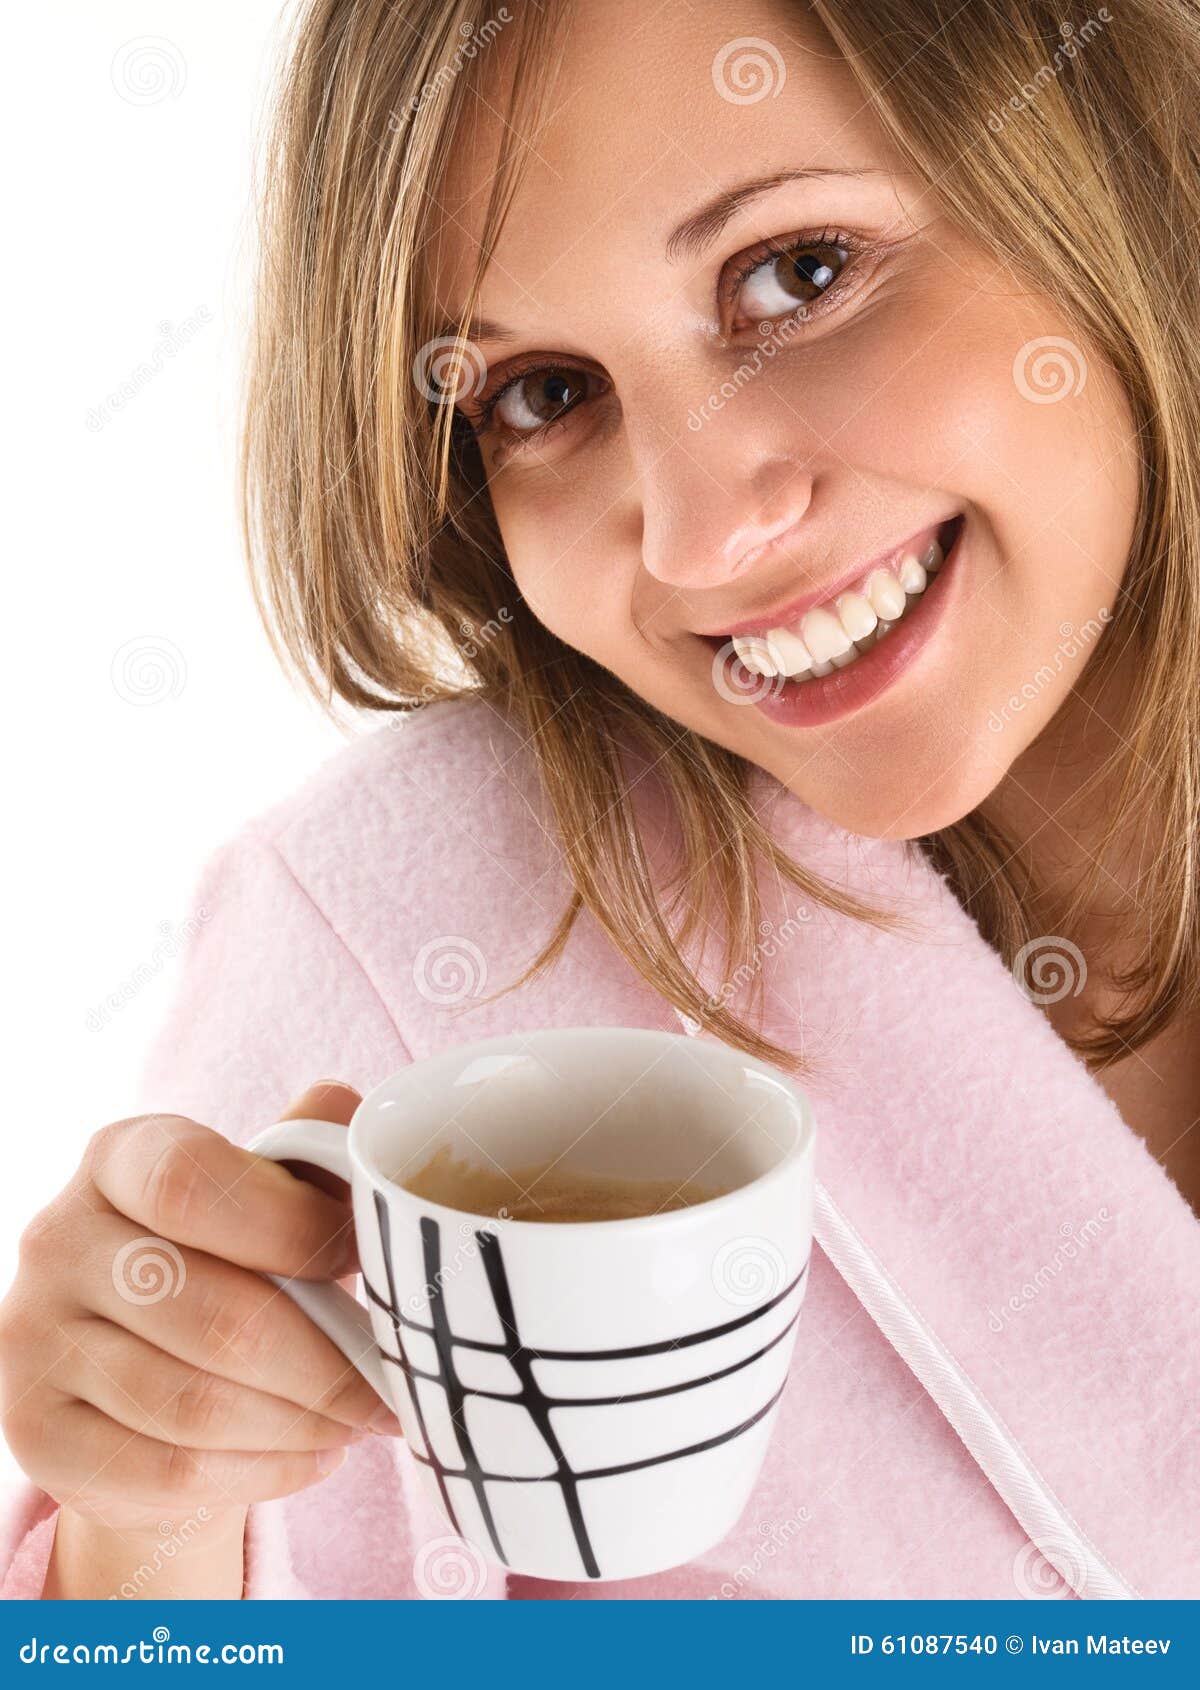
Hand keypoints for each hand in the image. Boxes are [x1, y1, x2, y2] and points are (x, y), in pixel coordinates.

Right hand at [0, 1081, 399, 1546]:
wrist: (140, 1360)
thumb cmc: (228, 1254)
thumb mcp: (265, 1188)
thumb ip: (313, 1148)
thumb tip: (360, 1128)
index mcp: (118, 1157)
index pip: (191, 1182)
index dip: (294, 1225)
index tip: (363, 1261)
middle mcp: (58, 1240)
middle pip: (216, 1317)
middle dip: (328, 1362)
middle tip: (390, 1383)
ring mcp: (34, 1340)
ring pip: (197, 1407)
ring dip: (304, 1423)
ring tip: (359, 1419)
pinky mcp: (38, 1433)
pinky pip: (171, 1472)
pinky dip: (264, 1470)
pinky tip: (314, 1454)